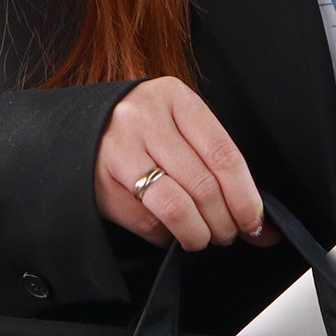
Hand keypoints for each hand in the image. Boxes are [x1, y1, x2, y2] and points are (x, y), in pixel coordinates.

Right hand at [94, 76, 279, 249]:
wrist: (74, 130)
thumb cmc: (142, 132)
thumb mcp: (179, 128)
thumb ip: (217, 166)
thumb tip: (261, 225)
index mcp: (174, 98)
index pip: (223, 155)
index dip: (245, 197)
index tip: (255, 223)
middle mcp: (144, 119)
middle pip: (203, 185)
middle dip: (224, 222)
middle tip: (227, 234)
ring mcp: (118, 149)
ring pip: (176, 208)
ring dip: (198, 234)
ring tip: (202, 238)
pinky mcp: (99, 182)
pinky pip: (147, 222)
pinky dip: (167, 236)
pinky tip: (169, 231)